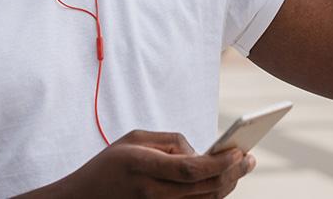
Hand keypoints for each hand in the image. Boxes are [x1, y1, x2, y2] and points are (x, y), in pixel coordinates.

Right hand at [22, 130, 254, 197]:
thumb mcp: (133, 139)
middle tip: (249, 158)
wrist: (84, 198)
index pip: (191, 169)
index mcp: (143, 166)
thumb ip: (169, 140)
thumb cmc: (109, 164)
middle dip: (232, 173)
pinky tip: (223, 182)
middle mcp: (152, 192)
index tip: (238, 151)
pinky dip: (212, 196)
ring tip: (241, 168)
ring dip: (227, 185)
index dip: (219, 163)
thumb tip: (200, 151)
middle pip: (204, 188)